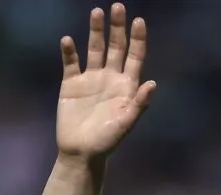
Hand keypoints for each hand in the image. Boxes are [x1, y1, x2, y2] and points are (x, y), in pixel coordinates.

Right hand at [56, 3, 155, 160]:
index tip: (138, 21)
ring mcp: (90, 79)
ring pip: (94, 49)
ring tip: (96, 12)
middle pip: (116, 47)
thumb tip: (153, 83)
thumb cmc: (107, 141)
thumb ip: (139, 104)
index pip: (134, 56)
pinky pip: (71, 63)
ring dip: (95, 32)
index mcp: (126, 86)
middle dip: (117, 27)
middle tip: (117, 7)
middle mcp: (110, 78)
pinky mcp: (71, 84)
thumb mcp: (126, 123)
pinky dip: (69, 52)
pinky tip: (68, 41)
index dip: (137, 39)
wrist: (81, 153)